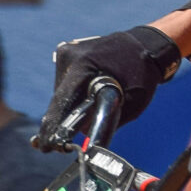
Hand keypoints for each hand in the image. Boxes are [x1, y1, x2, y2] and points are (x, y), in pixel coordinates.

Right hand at [37, 26, 182, 149]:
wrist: (145, 45)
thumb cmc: (142, 74)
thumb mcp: (132, 103)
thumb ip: (107, 121)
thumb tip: (83, 136)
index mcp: (84, 65)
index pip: (62, 100)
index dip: (53, 126)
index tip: (44, 146)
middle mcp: (70, 56)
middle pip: (59, 99)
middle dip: (60, 121)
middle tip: (58, 143)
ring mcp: (67, 52)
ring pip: (61, 92)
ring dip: (68, 107)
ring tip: (83, 112)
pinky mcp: (68, 54)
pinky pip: (66, 83)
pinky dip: (74, 95)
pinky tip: (85, 99)